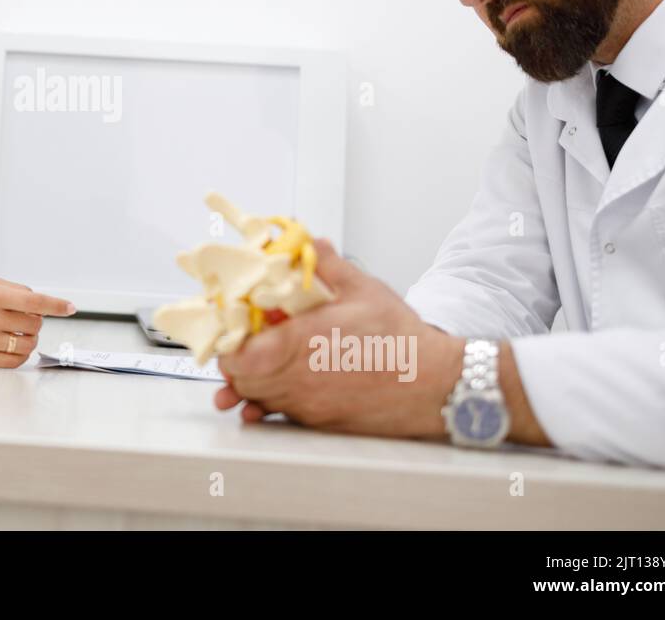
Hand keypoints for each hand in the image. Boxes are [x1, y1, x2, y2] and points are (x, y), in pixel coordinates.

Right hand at [0, 278, 75, 367]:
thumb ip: (17, 291)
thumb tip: (44, 304)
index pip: (34, 301)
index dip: (55, 305)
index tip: (70, 308)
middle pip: (34, 324)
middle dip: (34, 322)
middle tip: (22, 319)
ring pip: (28, 344)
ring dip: (29, 338)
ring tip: (17, 332)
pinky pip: (16, 360)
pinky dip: (20, 353)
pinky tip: (12, 345)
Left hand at [213, 239, 462, 438]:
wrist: (435, 384)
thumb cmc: (402, 340)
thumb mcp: (364, 289)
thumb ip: (327, 264)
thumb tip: (307, 242)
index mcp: (305, 341)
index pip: (242, 351)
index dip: (229, 339)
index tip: (230, 324)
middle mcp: (300, 378)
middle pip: (241, 376)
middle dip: (233, 356)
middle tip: (239, 338)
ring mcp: (308, 403)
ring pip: (256, 396)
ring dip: (248, 380)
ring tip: (253, 360)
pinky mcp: (317, 420)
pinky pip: (277, 413)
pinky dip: (267, 401)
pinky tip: (270, 391)